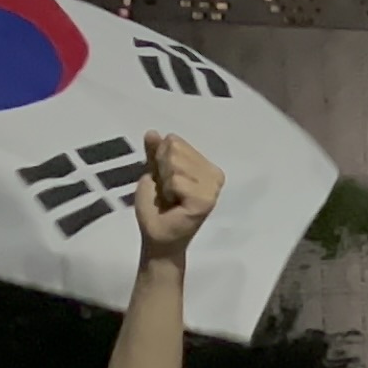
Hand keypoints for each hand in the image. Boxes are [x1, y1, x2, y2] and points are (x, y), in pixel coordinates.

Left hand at [133, 132, 223, 253]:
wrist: (156, 236)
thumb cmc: (157, 207)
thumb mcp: (153, 173)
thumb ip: (155, 153)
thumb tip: (152, 131)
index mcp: (206, 166)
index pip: (175, 141)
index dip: (161, 160)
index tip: (165, 182)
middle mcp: (215, 174)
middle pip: (175, 149)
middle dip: (163, 171)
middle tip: (168, 193)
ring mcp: (213, 188)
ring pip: (176, 164)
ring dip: (165, 184)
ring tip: (172, 199)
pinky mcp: (206, 201)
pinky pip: (177, 181)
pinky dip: (169, 192)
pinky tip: (175, 205)